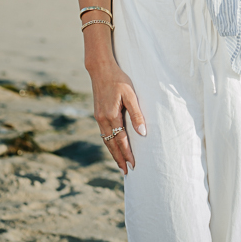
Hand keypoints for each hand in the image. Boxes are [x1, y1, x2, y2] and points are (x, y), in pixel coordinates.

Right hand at [88, 60, 146, 174]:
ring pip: (106, 140)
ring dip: (113, 153)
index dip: (127, 153)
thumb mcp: (130, 94)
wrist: (100, 69)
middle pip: (111, 144)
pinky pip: (103, 133)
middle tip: (126, 171)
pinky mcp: (98, 114)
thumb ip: (136, 114)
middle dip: (119, 158)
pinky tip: (113, 146)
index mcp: (111, 116)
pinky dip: (109, 143)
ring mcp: (98, 117)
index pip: (121, 140)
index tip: (133, 165)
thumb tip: (142, 132)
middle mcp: (102, 119)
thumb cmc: (118, 80)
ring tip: (120, 163)